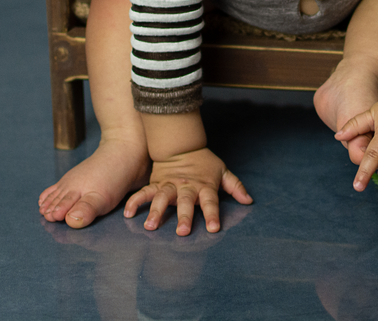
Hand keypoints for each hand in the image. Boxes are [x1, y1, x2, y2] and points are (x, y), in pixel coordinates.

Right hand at [123, 147, 252, 235]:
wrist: (181, 144)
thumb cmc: (204, 162)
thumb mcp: (223, 171)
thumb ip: (235, 186)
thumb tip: (248, 201)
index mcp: (204, 186)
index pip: (210, 202)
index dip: (212, 214)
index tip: (213, 228)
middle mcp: (186, 187)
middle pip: (185, 202)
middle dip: (184, 216)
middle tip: (182, 232)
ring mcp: (170, 185)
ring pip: (162, 198)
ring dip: (156, 211)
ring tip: (150, 226)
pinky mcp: (156, 184)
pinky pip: (144, 193)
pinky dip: (135, 202)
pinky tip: (128, 214)